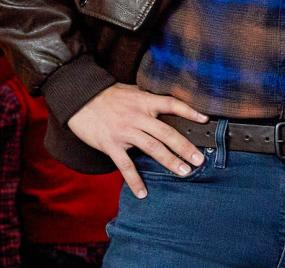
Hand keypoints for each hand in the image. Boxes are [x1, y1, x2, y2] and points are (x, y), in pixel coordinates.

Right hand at [67, 83, 208, 199]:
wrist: (79, 99)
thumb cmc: (107, 95)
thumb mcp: (132, 92)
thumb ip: (148, 100)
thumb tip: (167, 105)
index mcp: (144, 102)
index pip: (172, 104)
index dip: (189, 111)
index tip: (205, 120)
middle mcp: (137, 117)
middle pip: (166, 133)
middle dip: (185, 147)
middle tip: (199, 159)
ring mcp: (125, 131)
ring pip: (152, 148)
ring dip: (169, 161)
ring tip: (184, 172)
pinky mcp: (111, 144)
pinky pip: (125, 165)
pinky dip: (134, 180)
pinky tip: (143, 192)